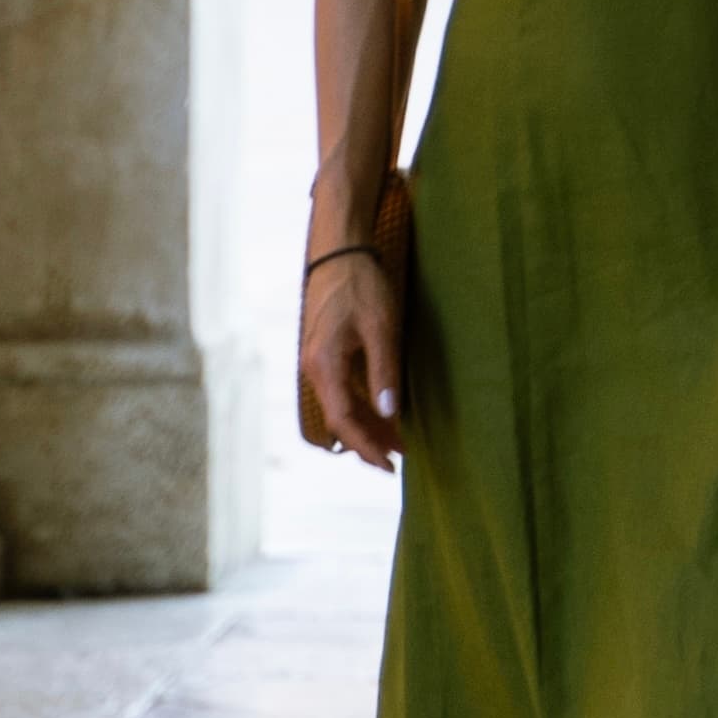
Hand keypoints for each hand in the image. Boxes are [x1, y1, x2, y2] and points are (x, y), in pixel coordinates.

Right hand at [298, 218, 406, 465]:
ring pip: (342, 406)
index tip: (390, 465)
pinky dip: (363, 405)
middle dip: (370, 441)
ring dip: (369, 424)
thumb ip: (384, 371)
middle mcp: (315, 369)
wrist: (339, 252)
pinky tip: (385, 409)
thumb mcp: (380, 326)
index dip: (366, 447)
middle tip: (402, 456)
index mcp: (325, 365)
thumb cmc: (360, 285)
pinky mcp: (326, 354)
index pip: (343, 421)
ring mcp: (318, 362)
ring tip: (400, 439)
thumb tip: (390, 414)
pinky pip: (342, 390)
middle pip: (341, 419)